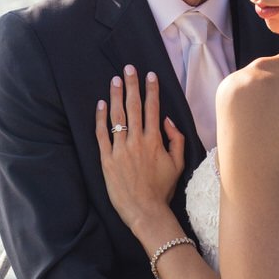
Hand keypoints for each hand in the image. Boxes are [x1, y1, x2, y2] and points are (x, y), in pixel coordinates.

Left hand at [95, 65, 184, 233]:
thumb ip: (177, 140)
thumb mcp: (178, 164)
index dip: (151, 90)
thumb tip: (168, 120)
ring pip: (117, 116)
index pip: (152, 108)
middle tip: (129, 68)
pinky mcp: (107, 159)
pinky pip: (102, 134)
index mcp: (155, 141)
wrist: (145, 210)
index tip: (150, 75)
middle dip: (132, 85)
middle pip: (134, 106)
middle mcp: (137, 141)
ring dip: (116, 95)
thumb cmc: (162, 189)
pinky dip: (101, 118)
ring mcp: (120, 149)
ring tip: (115, 80)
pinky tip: (101, 104)